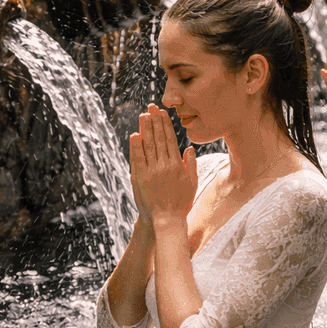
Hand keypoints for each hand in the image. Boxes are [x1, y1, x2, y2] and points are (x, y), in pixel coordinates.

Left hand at [129, 104, 196, 227]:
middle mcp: (163, 166)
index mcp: (177, 165)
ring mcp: (150, 172)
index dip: (165, 124)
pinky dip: (135, 146)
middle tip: (151, 107)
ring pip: (147, 146)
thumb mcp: (192, 183)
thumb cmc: (181, 203)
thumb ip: (191, 165)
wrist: (166, 220)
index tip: (162, 113)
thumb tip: (188, 148)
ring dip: (145, 129)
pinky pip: (137, 159)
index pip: (169, 139)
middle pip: (158, 138)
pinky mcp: (139, 179)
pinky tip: (135, 135)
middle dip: (154, 121)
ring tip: (143, 115)